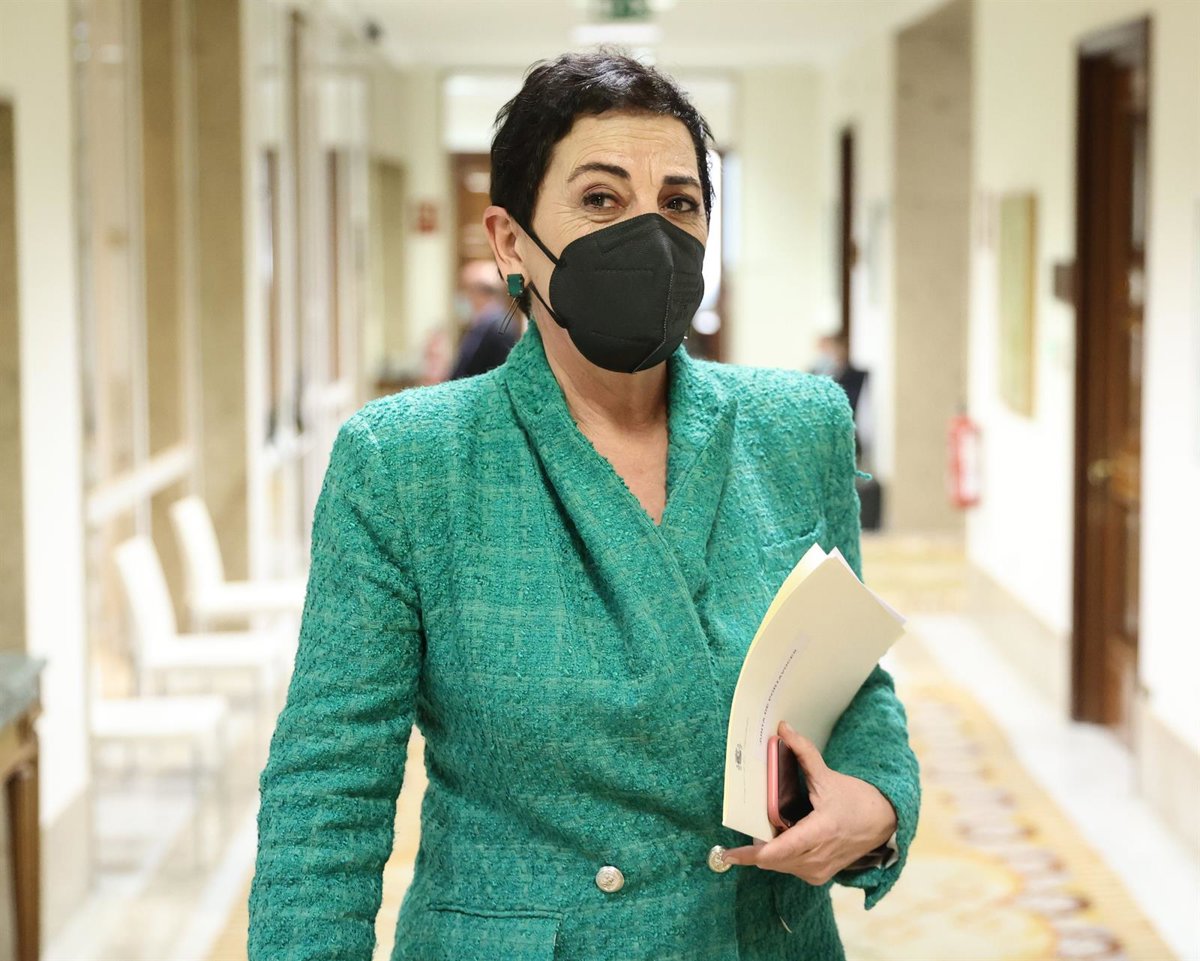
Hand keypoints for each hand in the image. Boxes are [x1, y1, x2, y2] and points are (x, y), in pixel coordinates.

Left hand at [720, 721, 896, 884]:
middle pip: (773, 859)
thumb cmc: (856, 800)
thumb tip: (783, 728)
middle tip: (744, 827)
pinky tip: (784, 837)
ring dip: (768, 850)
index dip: (751, 854)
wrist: (883, 822)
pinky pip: (790, 867)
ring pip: (779, 865)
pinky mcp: (819, 876)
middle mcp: (819, 857)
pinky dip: (782, 855)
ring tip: (766, 828)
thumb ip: (803, 752)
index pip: (779, 851)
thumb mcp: (828, 776)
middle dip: (755, 846)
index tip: (728, 853)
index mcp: (820, 832)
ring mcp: (819, 871)